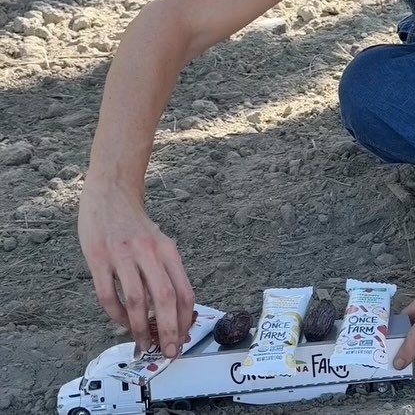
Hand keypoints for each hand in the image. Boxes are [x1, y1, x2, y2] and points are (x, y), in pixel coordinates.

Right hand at [78, 179, 194, 358]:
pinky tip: (120, 322)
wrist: (110, 194)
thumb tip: (175, 313)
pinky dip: (116, 315)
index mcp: (167, 250)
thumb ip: (166, 272)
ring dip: (140, 328)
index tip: (181, 340)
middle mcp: (149, 251)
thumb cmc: (135, 226)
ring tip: (142, 343)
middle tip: (166, 352)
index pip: (183, 291)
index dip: (184, 320)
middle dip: (168, 330)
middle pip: (164, 298)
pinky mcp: (99, 258)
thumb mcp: (159, 243)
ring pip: (137, 300)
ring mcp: (123, 254)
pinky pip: (109, 295)